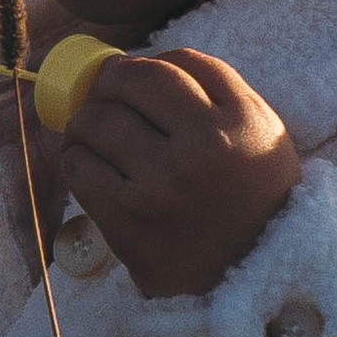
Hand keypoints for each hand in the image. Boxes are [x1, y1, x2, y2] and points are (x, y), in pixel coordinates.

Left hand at [29, 46, 298, 299]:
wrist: (261, 275)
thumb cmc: (253, 192)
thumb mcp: (258, 129)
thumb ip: (211, 86)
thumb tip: (128, 61)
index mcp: (238, 122)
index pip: (171, 65)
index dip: (137, 64)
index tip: (125, 75)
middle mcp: (201, 152)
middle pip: (129, 86)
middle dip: (106, 85)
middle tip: (102, 98)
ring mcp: (162, 190)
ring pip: (97, 124)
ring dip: (83, 121)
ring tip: (88, 130)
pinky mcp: (130, 225)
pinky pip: (80, 172)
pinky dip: (75, 159)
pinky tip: (84, 162)